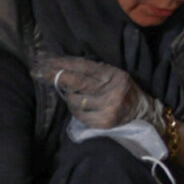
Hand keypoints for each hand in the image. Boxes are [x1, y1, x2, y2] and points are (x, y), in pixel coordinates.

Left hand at [36, 56, 161, 131]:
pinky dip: (76, 110)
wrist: (143, 112)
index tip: (46, 61)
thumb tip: (63, 67)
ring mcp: (108, 107)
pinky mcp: (104, 122)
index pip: (84, 67)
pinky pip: (79, 115)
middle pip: (77, 82)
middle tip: (39, 72)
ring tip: (74, 95)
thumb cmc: (123, 90)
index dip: (63, 63)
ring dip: (69, 97)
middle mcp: (112, 90)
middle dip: (56, 76)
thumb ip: (94, 72)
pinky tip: (81, 107)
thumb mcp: (114, 75)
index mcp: (114, 75)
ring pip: (74, 100)